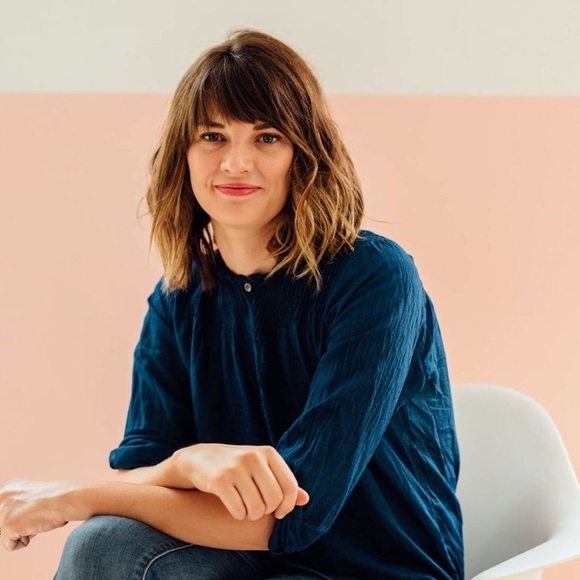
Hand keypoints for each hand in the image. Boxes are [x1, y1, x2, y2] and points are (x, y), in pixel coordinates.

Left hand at [0, 479, 74, 550]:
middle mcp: (2, 496)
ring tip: (37, 520)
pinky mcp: (6, 525)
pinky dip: (25, 542)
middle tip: (35, 516)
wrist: (67, 499)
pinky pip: (10, 546)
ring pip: (6, 536)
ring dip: (22, 532)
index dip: (18, 518)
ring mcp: (3, 511)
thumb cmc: (57, 499)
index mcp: (9, 488)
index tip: (28, 515)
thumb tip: (14, 523)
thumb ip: (18, 505)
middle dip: (19, 525)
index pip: (3, 513)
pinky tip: (37, 526)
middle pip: (3, 525)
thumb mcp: (32, 496)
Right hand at [172, 444, 308, 520]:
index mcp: (268, 453)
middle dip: (267, 511)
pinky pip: (239, 511)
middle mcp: (253, 457)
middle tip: (257, 508)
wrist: (199, 459)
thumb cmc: (236, 466)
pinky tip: (234, 507)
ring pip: (257, 508)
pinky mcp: (219, 480)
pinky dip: (238, 515)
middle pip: (274, 500)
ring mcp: (236, 468)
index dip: (287, 506)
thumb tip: (305, 500)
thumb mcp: (261, 468)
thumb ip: (282, 482)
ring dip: (251, 515)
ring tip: (245, 507)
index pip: (289, 486)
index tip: (279, 512)